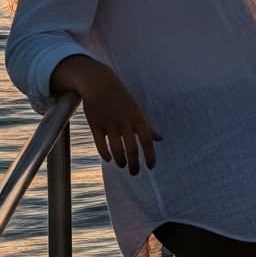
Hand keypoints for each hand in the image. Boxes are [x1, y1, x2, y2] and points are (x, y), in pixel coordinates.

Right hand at [56, 56, 161, 173]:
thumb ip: (147, 126)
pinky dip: (105, 154)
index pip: (147, 141)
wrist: (99, 83)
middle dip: (134, 164)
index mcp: (137, 118)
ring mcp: (109, 124)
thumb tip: (160, 138)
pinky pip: (101, 145)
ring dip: (121, 161)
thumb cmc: (121, 98)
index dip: (150, 156)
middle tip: (134, 172)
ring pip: (117, 150)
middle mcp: (125, 122)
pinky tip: (109, 159)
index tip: (151, 167)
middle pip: (132, 149)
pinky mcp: (95, 125)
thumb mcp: (137, 110)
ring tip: (122, 165)